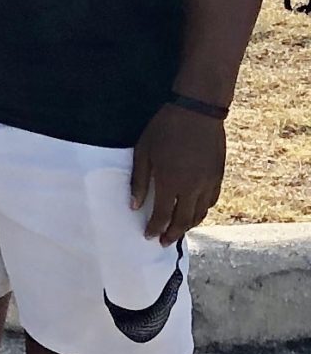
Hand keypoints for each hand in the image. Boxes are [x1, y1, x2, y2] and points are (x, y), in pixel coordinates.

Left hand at [131, 103, 224, 245]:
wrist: (198, 110)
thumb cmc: (165, 128)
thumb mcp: (144, 152)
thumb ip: (139, 181)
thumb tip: (134, 205)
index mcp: (171, 182)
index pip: (162, 215)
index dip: (155, 228)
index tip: (149, 236)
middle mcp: (192, 187)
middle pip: (183, 220)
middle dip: (173, 234)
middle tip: (164, 242)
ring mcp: (208, 182)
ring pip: (200, 213)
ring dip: (189, 225)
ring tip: (179, 231)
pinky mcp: (218, 175)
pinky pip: (212, 200)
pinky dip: (203, 211)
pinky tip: (196, 212)